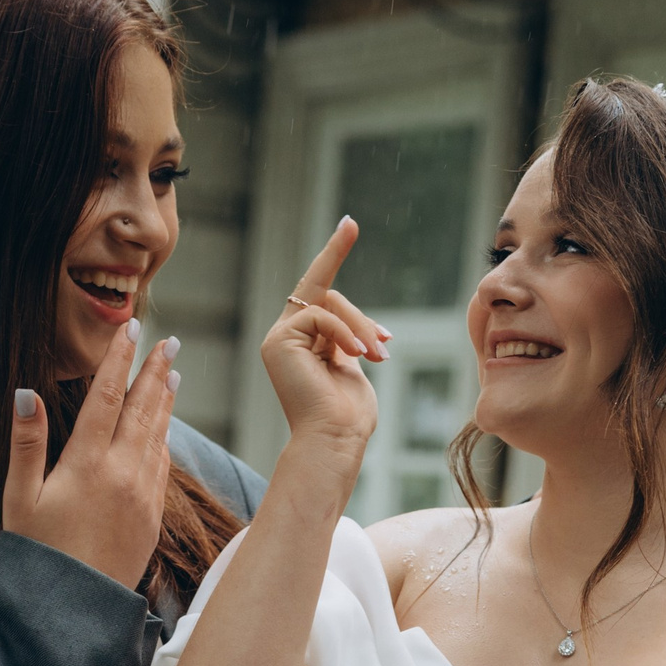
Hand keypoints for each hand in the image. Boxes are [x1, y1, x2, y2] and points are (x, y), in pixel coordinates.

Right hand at [2, 324, 177, 588]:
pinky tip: (164, 430)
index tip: (132, 329)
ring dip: (165, 402)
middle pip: (143, 410)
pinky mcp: (152, 519)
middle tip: (170, 341)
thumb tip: (24, 391)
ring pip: (158, 436)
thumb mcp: (18, 498)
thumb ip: (25, 443)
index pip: (107, 397)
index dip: (120, 359)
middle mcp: (122, 474)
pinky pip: (163, 468)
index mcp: (86, 463)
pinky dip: (165, 440)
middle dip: (156, 372)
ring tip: (173, 375)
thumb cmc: (37, 555)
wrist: (75, 610)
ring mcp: (142, 497)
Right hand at [261, 220, 387, 500]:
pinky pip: (320, 315)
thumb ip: (349, 339)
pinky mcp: (278, 341)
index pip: (319, 291)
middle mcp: (284, 337)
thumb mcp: (354, 367)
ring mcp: (279, 338)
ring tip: (378, 355)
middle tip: (386, 345)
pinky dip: (344, 332)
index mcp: (302, 343)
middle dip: (361, 320)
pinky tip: (359, 355)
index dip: (333, 254)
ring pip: (327, 304)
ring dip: (360, 328)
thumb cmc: (348, 416)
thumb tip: (359, 327)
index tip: (350, 224)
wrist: (334, 442)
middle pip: (327, 297)